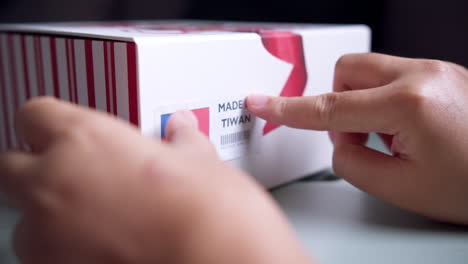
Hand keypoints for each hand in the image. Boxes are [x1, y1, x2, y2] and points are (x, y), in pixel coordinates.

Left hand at [0, 98, 311, 263]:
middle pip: (11, 166)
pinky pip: (47, 256)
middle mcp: (54, 183)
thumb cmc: (209, 211)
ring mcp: (50, 235)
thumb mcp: (199, 162)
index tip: (65, 131)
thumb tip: (182, 132)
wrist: (216, 260)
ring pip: (25, 220)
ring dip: (50, 217)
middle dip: (38, 169)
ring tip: (95, 220)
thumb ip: (180, 143)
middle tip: (76, 175)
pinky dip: (65, 251)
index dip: (52, 122)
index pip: (34, 115)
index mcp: (85, 139)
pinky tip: (104, 247)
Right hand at [247, 53, 467, 224]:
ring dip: (361, 103)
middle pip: (347, 70)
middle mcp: (422, 75)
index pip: (329, 108)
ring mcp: (435, 69)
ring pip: (368, 70)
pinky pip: (392, 75)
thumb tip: (340, 142)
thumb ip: (351, 163)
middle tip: (357, 138)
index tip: (261, 104)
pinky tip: (407, 128)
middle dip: (338, 103)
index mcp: (408, 105)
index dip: (287, 110)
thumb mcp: (400, 189)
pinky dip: (383, 101)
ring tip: (390, 136)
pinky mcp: (442, 72)